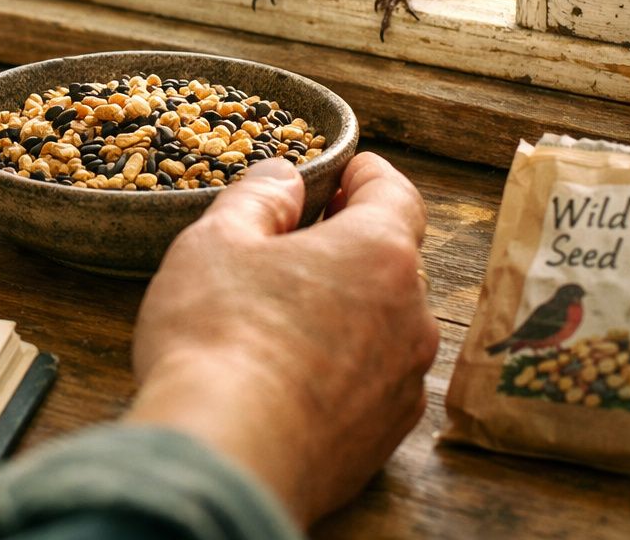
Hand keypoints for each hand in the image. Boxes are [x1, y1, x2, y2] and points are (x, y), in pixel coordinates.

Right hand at [127, 153, 437, 526]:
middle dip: (347, 247)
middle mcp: (411, 316)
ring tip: (285, 317)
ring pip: (383, 326)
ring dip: (346, 312)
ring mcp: (404, 383)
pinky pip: (371, 384)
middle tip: (298, 243)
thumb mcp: (218, 242)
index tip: (349, 169)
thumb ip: (258, 199)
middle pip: (390, 262)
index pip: (395, 194)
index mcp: (379, 253)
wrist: (228, 459)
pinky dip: (341, 370)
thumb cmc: (219, 338)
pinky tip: (292, 376)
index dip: (368, 175)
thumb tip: (284, 178)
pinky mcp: (386, 438)